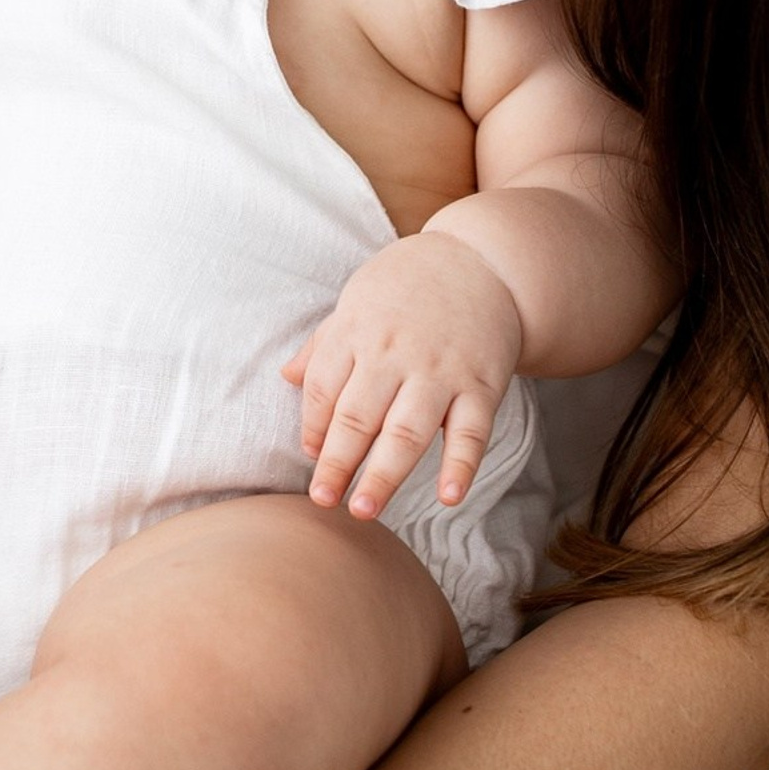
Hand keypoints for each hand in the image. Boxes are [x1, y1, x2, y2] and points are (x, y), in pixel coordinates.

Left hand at [283, 231, 523, 519]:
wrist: (483, 260)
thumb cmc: (408, 285)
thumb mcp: (357, 300)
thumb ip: (324, 344)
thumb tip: (285, 379)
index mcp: (357, 331)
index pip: (324, 389)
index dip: (313, 428)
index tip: (312, 458)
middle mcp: (395, 352)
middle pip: (358, 416)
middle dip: (337, 462)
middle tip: (323, 499)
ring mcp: (440, 370)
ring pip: (407, 430)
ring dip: (384, 474)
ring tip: (363, 509)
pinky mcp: (482, 384)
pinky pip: (470, 431)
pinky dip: (461, 466)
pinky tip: (448, 497)